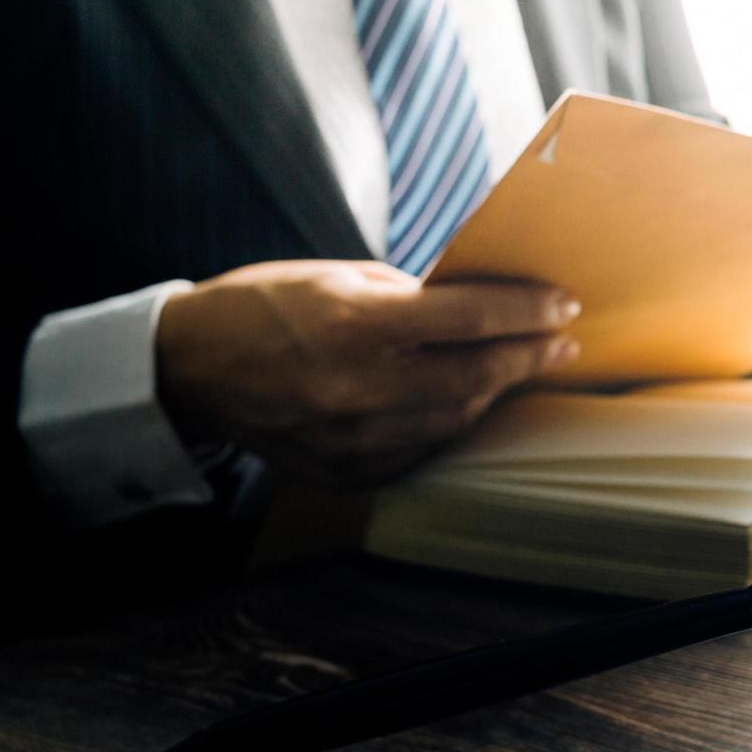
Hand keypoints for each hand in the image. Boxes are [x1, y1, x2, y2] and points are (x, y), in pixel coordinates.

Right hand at [156, 260, 578, 488]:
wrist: (187, 368)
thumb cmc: (266, 306)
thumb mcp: (338, 278)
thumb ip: (412, 297)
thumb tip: (481, 306)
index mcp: (355, 326)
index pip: (470, 320)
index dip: (527, 312)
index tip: (563, 305)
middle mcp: (357, 388)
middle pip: (476, 377)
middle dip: (527, 357)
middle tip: (560, 342)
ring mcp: (351, 439)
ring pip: (453, 421)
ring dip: (489, 392)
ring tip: (512, 367)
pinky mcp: (344, 472)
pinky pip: (418, 451)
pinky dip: (443, 424)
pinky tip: (457, 401)